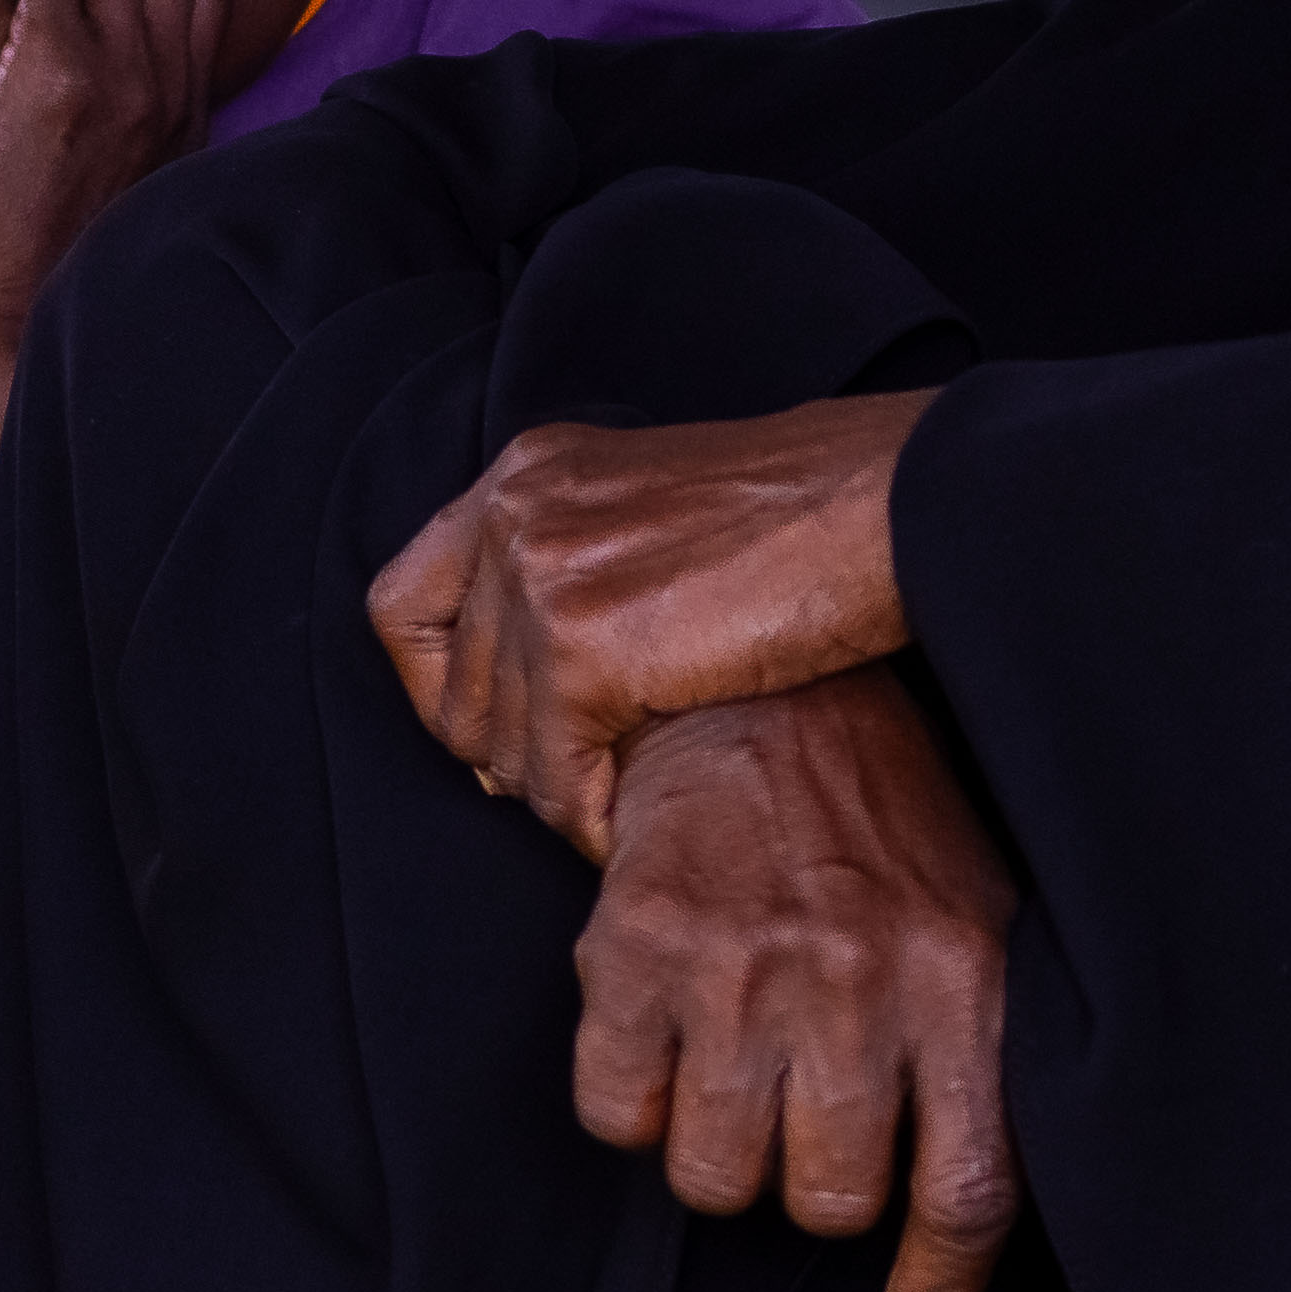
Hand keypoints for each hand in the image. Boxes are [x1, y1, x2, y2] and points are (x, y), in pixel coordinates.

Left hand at [376, 391, 933, 856]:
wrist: (887, 509)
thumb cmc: (812, 523)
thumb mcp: (661, 514)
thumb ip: (581, 572)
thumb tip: (523, 696)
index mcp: (528, 473)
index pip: (403, 601)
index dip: (436, 686)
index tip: (496, 730)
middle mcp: (515, 513)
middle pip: (451, 689)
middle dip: (506, 757)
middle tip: (572, 785)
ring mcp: (543, 576)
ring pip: (497, 744)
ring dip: (556, 793)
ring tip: (615, 806)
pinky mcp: (586, 646)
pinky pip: (553, 776)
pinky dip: (588, 816)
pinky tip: (632, 819)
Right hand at [572, 672, 1019, 1291]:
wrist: (759, 692)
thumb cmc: (885, 827)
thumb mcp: (983, 917)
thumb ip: (990, 1053)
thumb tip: (959, 1223)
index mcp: (964, 978)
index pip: (970, 1186)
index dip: (943, 1279)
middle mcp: (855, 980)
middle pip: (831, 1202)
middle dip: (817, 1188)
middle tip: (810, 1123)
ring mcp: (737, 968)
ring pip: (716, 1180)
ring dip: (722, 1157)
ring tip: (737, 1079)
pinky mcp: (632, 952)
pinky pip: (615, 1118)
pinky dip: (634, 1107)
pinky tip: (665, 1044)